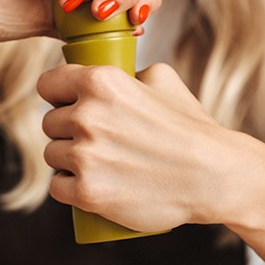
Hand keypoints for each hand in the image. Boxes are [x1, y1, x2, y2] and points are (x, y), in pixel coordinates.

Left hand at [37, 62, 236, 231]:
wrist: (215, 176)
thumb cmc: (192, 128)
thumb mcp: (163, 80)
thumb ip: (129, 71)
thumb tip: (111, 73)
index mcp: (100, 82)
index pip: (48, 84)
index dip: (56, 95)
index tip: (64, 104)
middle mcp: (87, 116)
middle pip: (49, 123)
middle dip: (66, 130)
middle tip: (94, 140)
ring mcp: (85, 156)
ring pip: (52, 155)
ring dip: (67, 160)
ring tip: (96, 163)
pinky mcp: (87, 192)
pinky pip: (57, 186)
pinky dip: (69, 188)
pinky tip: (86, 184)